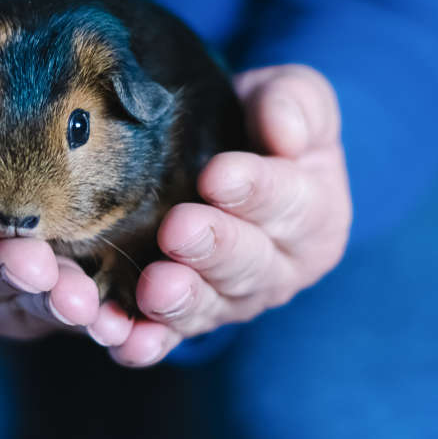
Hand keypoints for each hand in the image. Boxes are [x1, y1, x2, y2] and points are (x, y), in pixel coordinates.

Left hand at [85, 65, 351, 365]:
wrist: (231, 153)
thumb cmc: (263, 122)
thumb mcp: (290, 96)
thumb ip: (294, 104)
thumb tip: (286, 133)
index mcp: (315, 213)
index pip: (289, 202)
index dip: (254, 191)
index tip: (218, 175)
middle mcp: (278, 267)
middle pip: (248, 263)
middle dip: (212, 248)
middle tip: (177, 230)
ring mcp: (231, 299)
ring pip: (208, 306)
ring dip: (179, 301)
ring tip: (153, 289)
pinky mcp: (186, 317)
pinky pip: (165, 335)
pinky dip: (145, 342)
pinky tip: (122, 340)